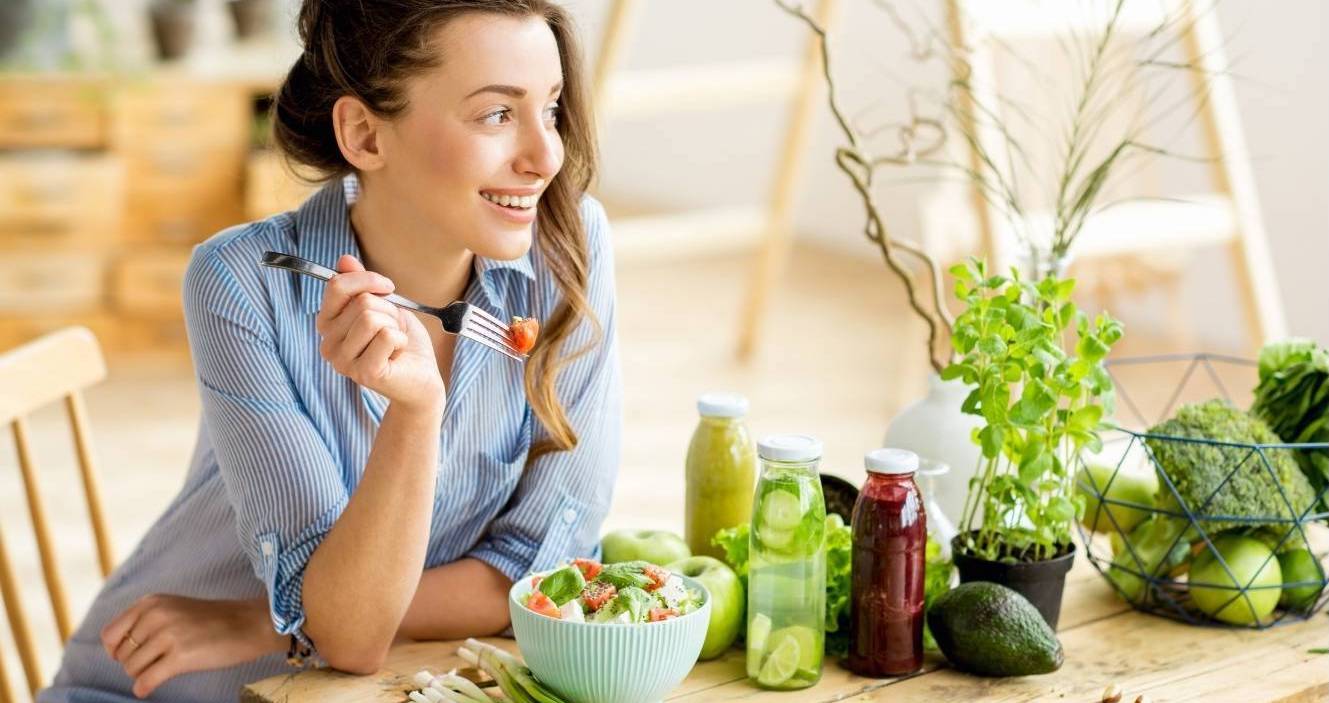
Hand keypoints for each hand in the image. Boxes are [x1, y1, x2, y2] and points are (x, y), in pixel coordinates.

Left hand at [101, 594, 284, 698]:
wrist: (249, 624)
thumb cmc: (213, 619)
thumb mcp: (174, 607)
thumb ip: (145, 620)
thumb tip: (114, 648)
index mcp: (152, 603)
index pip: (111, 634)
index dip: (116, 650)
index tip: (130, 655)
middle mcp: (156, 616)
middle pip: (121, 654)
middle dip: (133, 663)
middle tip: (155, 662)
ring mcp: (168, 635)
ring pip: (132, 668)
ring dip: (142, 674)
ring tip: (161, 669)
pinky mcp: (180, 657)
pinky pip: (146, 680)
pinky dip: (144, 688)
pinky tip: (148, 688)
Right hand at [315, 255, 443, 412]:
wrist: (422, 379)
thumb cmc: (402, 343)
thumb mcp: (383, 306)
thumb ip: (361, 285)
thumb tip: (344, 260)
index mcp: (328, 325)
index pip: (337, 286)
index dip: (367, 280)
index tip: (388, 287)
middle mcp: (328, 345)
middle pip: (361, 302)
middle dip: (388, 310)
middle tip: (393, 329)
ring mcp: (343, 362)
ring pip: (371, 317)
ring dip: (394, 325)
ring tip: (394, 342)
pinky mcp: (364, 373)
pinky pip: (386, 336)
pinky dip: (401, 339)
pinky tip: (398, 354)